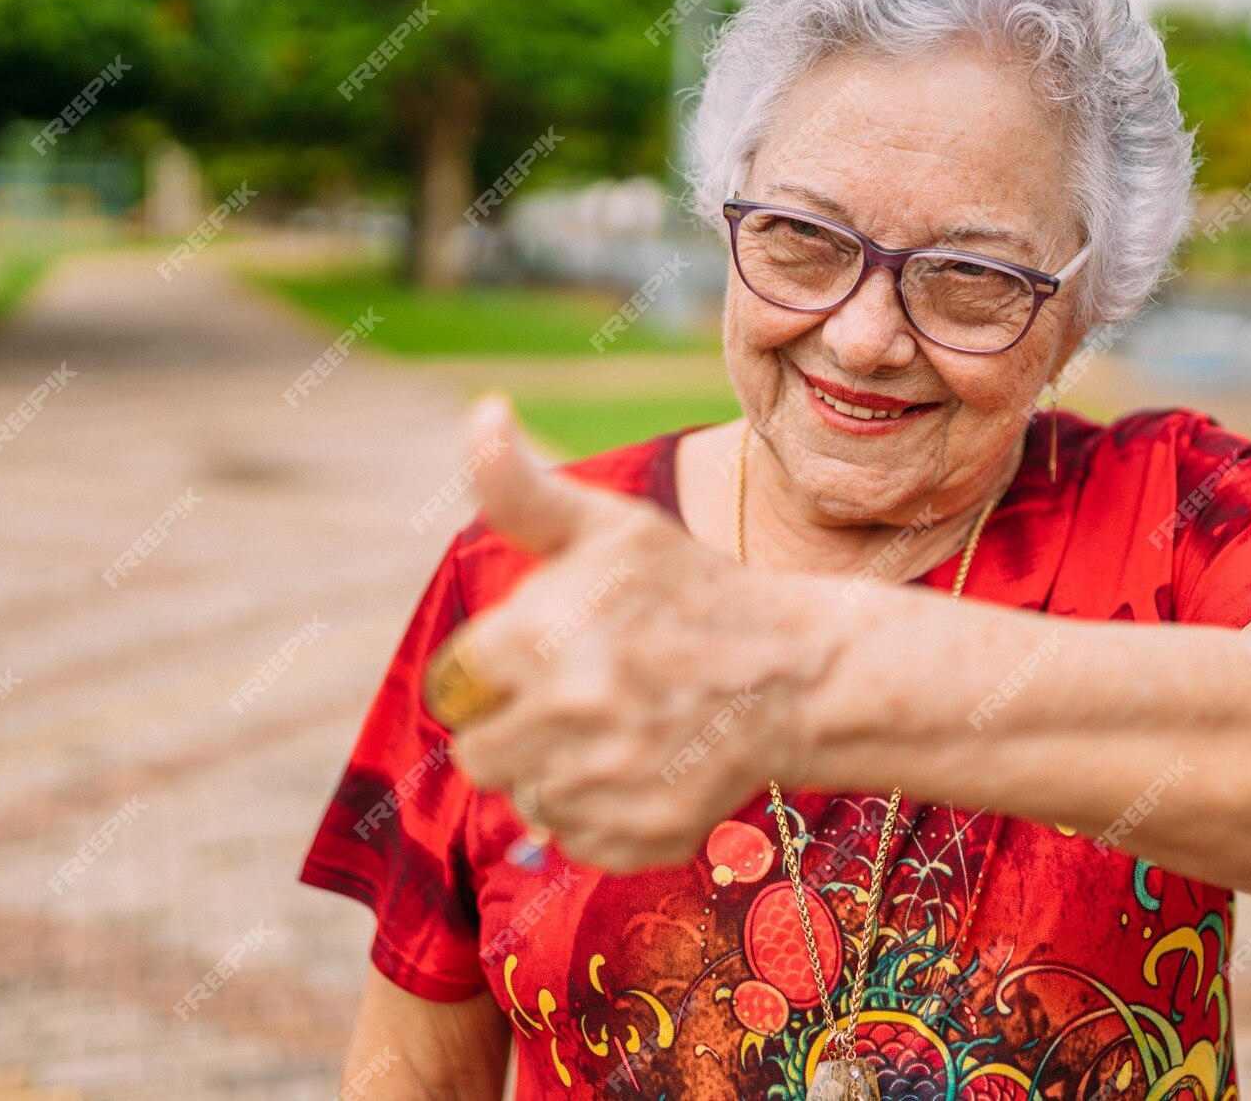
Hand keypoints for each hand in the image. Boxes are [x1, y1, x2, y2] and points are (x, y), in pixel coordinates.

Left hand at [433, 395, 832, 872]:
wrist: (795, 670)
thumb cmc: (689, 590)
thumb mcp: (607, 529)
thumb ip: (519, 487)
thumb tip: (479, 410)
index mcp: (533, 637)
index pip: (454, 684)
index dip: (495, 669)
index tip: (543, 653)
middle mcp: (564, 714)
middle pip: (479, 753)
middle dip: (518, 724)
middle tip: (581, 694)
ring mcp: (605, 781)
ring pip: (526, 799)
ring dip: (557, 770)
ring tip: (617, 728)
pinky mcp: (640, 835)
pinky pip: (575, 840)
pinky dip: (601, 814)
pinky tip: (644, 768)